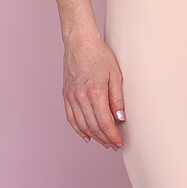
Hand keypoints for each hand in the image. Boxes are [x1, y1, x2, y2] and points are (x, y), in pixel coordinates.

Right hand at [63, 24, 125, 149]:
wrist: (80, 43)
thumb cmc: (99, 55)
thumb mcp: (115, 75)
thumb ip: (117, 98)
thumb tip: (120, 118)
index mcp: (95, 92)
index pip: (104, 122)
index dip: (112, 136)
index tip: (119, 142)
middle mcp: (81, 96)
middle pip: (93, 127)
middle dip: (105, 139)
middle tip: (114, 145)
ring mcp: (71, 96)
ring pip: (82, 125)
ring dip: (94, 136)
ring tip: (104, 142)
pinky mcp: (66, 95)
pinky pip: (71, 117)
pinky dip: (78, 129)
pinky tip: (87, 135)